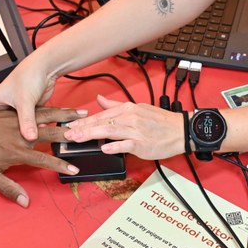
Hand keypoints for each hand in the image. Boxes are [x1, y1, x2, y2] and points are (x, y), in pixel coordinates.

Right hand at [0, 58, 56, 141]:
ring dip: (18, 134)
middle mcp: (4, 105)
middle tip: (0, 148)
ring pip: (15, 127)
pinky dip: (32, 130)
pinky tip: (35, 139)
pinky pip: (29, 125)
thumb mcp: (24, 101)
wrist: (46, 68)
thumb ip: (26, 121)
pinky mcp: (29, 111)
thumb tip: (29, 138)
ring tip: (18, 147)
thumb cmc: (29, 76)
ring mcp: (17, 109)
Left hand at [0, 99, 85, 206]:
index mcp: (17, 152)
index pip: (44, 159)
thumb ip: (7, 187)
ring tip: (82, 114)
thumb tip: (24, 201)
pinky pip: (37, 110)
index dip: (60, 165)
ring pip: (48, 118)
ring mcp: (20, 122)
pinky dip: (51, 109)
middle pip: (52, 135)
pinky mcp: (15, 113)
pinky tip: (61, 108)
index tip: (74, 169)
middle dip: (71, 136)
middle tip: (87, 136)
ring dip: (66, 116)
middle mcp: (22, 136)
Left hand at [63, 95, 184, 159]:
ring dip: (92, 135)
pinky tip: (104, 148)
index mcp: (127, 109)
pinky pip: (126, 144)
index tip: (70, 126)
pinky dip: (114, 146)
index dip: (84, 121)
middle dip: (82, 128)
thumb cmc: (160, 122)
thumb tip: (99, 99)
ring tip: (78, 139)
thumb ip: (116, 105)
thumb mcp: (137, 108)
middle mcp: (130, 118)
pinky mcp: (142, 143)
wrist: (180, 130)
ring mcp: (135, 130)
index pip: (101, 115)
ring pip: (109, 131)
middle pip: (102, 122)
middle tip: (67, 134)